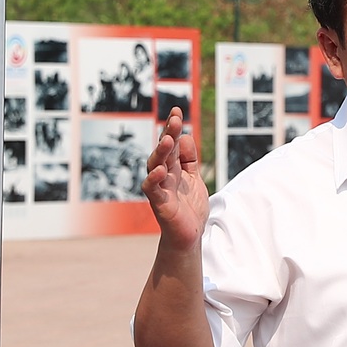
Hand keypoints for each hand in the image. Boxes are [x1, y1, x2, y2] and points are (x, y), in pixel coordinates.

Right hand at [143, 107, 208, 249]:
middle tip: (175, 119)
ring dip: (161, 153)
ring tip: (168, 139)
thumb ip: (189, 160)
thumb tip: (187, 136)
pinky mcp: (159, 203)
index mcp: (173, 168)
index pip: (173, 144)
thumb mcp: (194, 179)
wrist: (188, 236)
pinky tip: (160, 169)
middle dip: (168, 134)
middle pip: (164, 151)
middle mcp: (164, 175)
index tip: (177, 110)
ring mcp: (160, 188)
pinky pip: (152, 189)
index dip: (173, 128)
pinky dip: (154, 179)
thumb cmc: (189, 208)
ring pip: (155, 165)